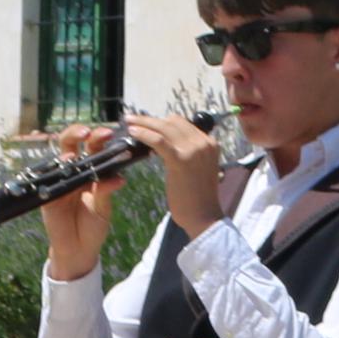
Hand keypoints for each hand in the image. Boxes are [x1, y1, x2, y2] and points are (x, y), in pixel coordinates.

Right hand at [39, 124, 122, 278]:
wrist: (78, 250)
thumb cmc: (92, 226)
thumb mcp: (103, 208)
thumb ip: (106, 191)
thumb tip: (119, 177)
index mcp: (89, 172)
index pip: (92, 148)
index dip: (99, 138)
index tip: (110, 132)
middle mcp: (72, 172)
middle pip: (71, 144)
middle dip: (79, 133)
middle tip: (91, 132)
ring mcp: (58, 181)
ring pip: (59, 156)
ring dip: (69, 146)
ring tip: (80, 142)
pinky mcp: (47, 195)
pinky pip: (51, 180)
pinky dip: (59, 172)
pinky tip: (67, 164)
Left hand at [125, 107, 225, 238]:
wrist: (205, 219)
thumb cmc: (198, 199)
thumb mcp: (197, 169)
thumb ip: (187, 155)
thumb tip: (165, 145)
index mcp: (210, 143)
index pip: (183, 124)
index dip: (163, 122)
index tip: (147, 123)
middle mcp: (204, 142)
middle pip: (173, 122)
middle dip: (151, 119)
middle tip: (133, 119)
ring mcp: (194, 150)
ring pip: (164, 128)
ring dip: (144, 123)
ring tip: (128, 122)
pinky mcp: (181, 160)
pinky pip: (159, 140)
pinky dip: (144, 133)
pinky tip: (133, 132)